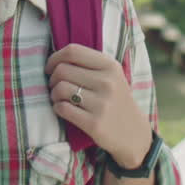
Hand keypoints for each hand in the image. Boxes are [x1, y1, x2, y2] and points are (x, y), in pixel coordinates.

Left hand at [45, 44, 151, 167]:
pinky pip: (62, 108)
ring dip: (54, 94)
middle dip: (52, 78)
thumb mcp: (112, 76)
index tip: (51, 68)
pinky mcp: (94, 123)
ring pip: (60, 88)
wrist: (133, 133)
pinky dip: (57, 108)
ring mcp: (102, 103)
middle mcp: (107, 82)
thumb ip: (89, 64)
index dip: (55, 58)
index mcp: (110, 66)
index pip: (73, 51)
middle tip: (55, 87)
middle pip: (62, 70)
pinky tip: (63, 109)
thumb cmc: (115, 100)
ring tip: (60, 98)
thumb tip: (55, 59)